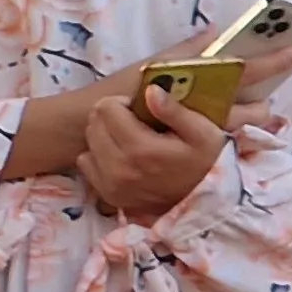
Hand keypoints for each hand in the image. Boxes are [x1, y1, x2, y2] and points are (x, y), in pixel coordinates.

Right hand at [13, 36, 291, 176]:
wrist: (89, 129)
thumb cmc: (118, 95)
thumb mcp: (150, 68)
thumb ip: (187, 50)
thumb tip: (216, 31)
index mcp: (197, 86)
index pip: (242, 71)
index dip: (270, 62)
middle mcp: (203, 111)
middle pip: (249, 108)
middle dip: (263, 104)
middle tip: (270, 97)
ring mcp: (197, 131)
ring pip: (239, 126)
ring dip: (251, 120)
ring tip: (256, 114)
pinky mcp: (187, 146)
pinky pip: (219, 139)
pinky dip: (230, 133)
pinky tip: (231, 131)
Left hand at [77, 85, 228, 221]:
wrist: (206, 201)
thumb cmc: (205, 161)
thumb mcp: (202, 132)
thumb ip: (174, 110)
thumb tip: (150, 90)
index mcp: (141, 149)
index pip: (106, 108)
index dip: (122, 103)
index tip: (138, 109)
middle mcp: (120, 168)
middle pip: (94, 123)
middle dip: (111, 116)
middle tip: (134, 123)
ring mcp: (112, 184)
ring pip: (88, 142)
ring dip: (104, 135)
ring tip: (129, 139)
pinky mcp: (108, 195)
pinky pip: (86, 164)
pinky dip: (99, 155)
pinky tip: (120, 155)